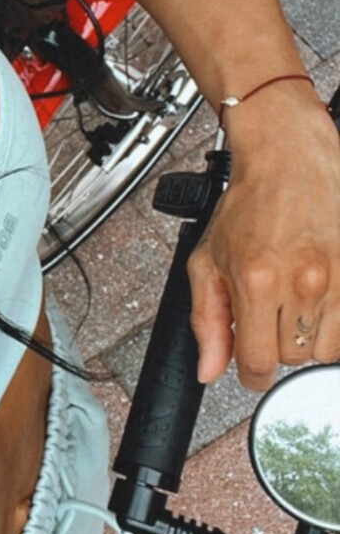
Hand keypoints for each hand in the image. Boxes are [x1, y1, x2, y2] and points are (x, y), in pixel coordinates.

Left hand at [187, 95, 339, 389]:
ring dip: (304, 337)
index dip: (250, 373)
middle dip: (274, 344)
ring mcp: (336, 279)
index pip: (257, 364)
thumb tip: (209, 369)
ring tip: (292, 305)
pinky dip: (330, 323)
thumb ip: (207, 320)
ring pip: (323, 350)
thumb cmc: (249, 204)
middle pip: (291, 359)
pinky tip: (315, 299)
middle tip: (267, 314)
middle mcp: (301, 282)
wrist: (290, 160)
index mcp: (257, 280)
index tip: (250, 366)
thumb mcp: (208, 260)